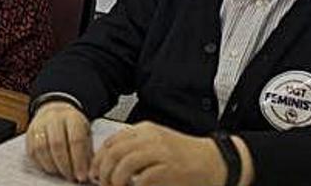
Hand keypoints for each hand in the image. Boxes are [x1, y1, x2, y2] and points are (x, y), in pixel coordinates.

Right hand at [26, 101, 92, 182]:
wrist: (55, 111)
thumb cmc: (73, 126)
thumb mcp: (85, 133)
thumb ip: (87, 151)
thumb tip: (87, 172)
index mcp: (72, 117)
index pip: (76, 140)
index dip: (79, 161)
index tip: (81, 175)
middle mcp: (54, 118)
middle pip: (57, 144)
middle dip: (65, 165)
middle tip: (70, 176)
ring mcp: (39, 124)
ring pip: (42, 148)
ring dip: (52, 166)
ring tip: (60, 173)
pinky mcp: (29, 132)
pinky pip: (32, 151)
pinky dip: (41, 164)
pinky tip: (51, 168)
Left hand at [91, 121, 224, 185]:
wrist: (215, 161)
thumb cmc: (186, 156)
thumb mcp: (157, 143)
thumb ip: (135, 148)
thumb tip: (109, 164)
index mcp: (145, 130)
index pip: (112, 141)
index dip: (99, 159)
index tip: (95, 171)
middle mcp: (151, 138)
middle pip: (114, 152)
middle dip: (103, 171)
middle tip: (102, 183)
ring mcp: (161, 153)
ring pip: (124, 164)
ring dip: (115, 180)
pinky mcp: (170, 170)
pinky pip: (143, 179)